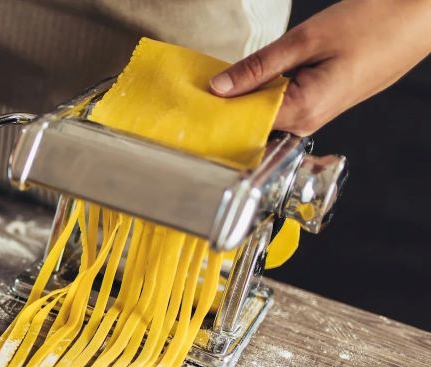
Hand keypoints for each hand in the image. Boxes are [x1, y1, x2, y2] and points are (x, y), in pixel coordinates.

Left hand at [210, 0, 430, 134]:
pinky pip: (281, 102)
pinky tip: (243, 79)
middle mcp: (310, 121)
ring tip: (210, 84)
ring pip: (266, 112)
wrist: (419, 14)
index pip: (245, 126)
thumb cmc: (374, 24)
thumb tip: (219, 88)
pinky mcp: (321, 100)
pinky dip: (261, 91)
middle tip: (190, 93)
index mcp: (306, 111)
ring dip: (241, 98)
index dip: (214, 118)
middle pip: (253, 122)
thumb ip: (259, 66)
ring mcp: (317, 113)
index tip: (184, 110)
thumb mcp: (305, 39)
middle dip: (223, 109)